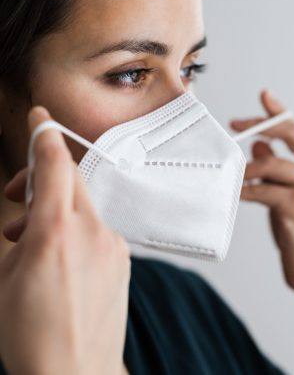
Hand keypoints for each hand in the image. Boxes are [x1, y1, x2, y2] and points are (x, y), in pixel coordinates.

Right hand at [0, 106, 130, 374]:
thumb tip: (29, 218)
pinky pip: (96, 227)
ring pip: (82, 204)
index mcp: (55, 232)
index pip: (55, 164)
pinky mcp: (122, 257)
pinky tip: (61, 256)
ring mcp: (112, 244)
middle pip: (70, 179)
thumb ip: (21, 235)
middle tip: (16, 195)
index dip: (45, 134)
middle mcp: (91, 231)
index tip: (40, 117)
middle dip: (41, 177)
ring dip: (56, 208)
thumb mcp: (5, 279)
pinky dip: (76, 228)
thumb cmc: (32, 335)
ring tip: (30, 239)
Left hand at [230, 91, 293, 302]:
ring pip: (270, 164)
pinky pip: (262, 190)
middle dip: (261, 124)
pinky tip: (235, 192)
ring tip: (232, 171)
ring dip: (246, 167)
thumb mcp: (293, 193)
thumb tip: (258, 146)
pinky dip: (245, 189)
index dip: (279, 111)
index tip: (264, 96)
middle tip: (237, 125)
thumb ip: (278, 169)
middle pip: (291, 133)